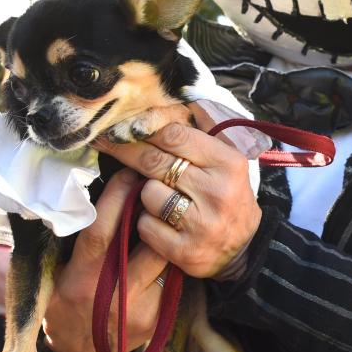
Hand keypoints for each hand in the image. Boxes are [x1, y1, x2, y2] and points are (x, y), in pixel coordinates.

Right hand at [43, 168, 168, 351]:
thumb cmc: (65, 302)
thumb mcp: (59, 272)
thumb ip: (76, 239)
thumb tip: (88, 193)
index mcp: (82, 276)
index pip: (102, 228)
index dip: (117, 197)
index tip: (128, 172)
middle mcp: (112, 292)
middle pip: (143, 240)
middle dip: (153, 208)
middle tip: (161, 180)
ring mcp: (138, 306)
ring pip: (164, 256)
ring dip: (169, 230)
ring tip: (172, 207)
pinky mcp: (157, 316)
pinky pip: (171, 276)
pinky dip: (172, 255)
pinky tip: (175, 239)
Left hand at [92, 104, 261, 279]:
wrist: (245, 247)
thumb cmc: (229, 193)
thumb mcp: (228, 158)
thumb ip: (206, 129)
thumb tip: (184, 99)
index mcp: (228, 162)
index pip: (175, 135)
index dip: (148, 129)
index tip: (128, 126)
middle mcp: (218, 192)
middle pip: (155, 161)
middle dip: (128, 150)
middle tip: (107, 141)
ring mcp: (202, 224)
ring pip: (148, 194)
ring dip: (147, 194)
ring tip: (164, 198)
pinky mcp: (186, 251)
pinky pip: (146, 226)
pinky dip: (147, 223)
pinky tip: (163, 223)